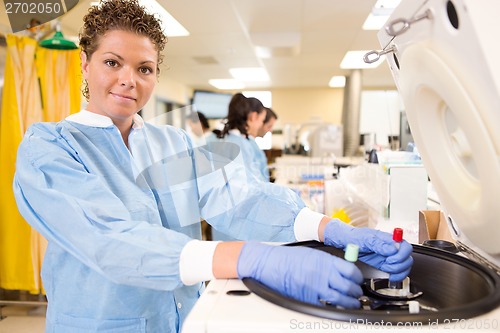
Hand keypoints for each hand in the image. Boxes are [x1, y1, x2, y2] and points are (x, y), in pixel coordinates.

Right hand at [237, 242, 363, 307]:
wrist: (270, 263)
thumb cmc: (288, 257)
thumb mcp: (313, 253)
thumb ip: (329, 261)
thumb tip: (343, 269)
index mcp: (326, 260)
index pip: (351, 270)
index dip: (358, 278)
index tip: (358, 280)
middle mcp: (323, 273)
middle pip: (348, 287)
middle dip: (355, 292)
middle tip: (357, 293)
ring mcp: (316, 287)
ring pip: (340, 299)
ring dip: (349, 302)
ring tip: (352, 303)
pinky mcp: (307, 298)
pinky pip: (325, 305)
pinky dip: (332, 307)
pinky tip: (334, 307)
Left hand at [323, 219, 412, 281]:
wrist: (344, 242)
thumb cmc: (353, 237)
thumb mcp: (364, 239)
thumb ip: (378, 244)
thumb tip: (393, 248)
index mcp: (387, 239)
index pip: (405, 246)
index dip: (401, 255)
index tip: (390, 258)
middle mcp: (390, 247)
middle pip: (407, 257)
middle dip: (399, 264)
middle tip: (387, 265)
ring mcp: (388, 256)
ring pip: (405, 265)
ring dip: (398, 271)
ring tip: (387, 270)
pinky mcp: (384, 264)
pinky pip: (398, 271)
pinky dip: (397, 276)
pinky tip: (390, 277)